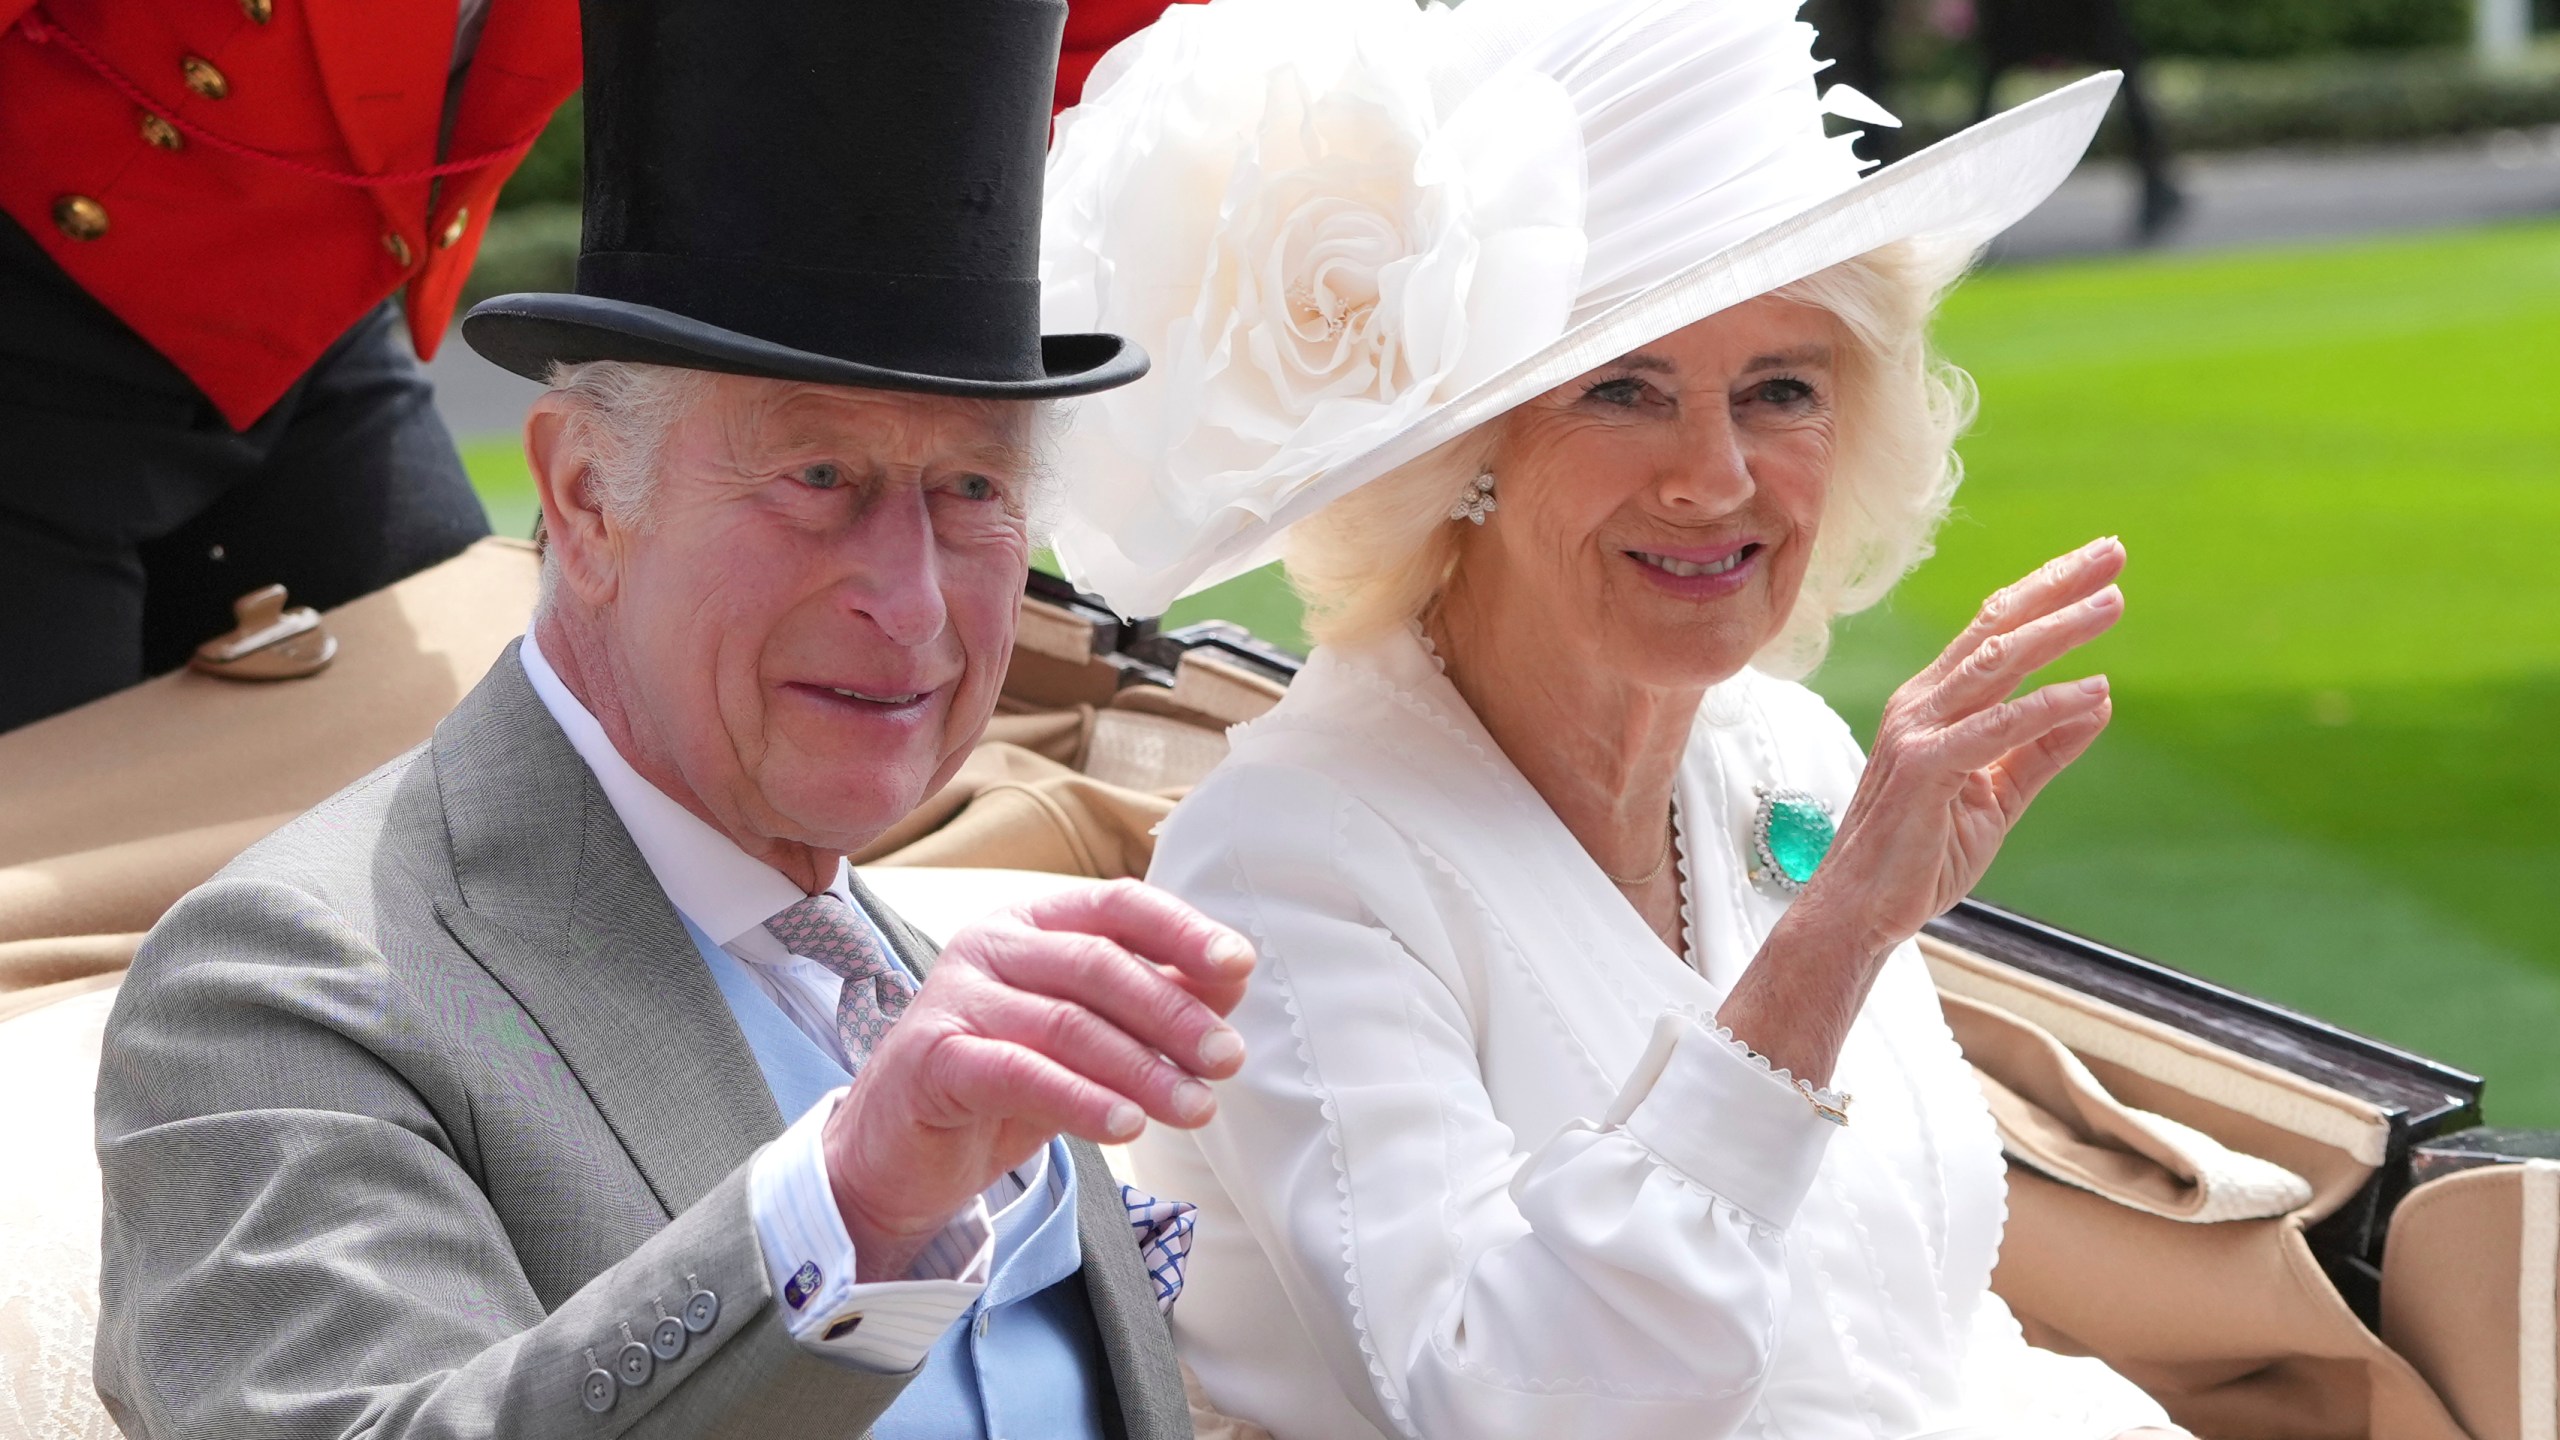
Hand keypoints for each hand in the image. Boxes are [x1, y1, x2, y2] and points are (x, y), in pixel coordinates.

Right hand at [820, 879, 1253, 1280]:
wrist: (900, 1151)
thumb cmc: (1005, 1082)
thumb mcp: (1089, 1038)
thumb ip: (1153, 998)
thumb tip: (1232, 975)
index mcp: (1034, 921)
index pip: (1118, 905)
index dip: (1182, 930)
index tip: (1239, 964)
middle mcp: (991, 943)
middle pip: (1098, 962)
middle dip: (1174, 1012)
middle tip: (1227, 1058)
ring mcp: (955, 996)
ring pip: (1066, 1022)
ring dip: (1142, 1068)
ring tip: (1195, 1107)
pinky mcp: (932, 1058)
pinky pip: (1019, 1072)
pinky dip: (1081, 1099)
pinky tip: (1128, 1126)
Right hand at [1720, 538, 2122, 1085]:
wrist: (1861, 910)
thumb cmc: (1920, 856)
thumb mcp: (1996, 796)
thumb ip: (2041, 749)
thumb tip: (2097, 700)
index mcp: (1934, 706)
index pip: (1993, 632)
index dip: (2045, 594)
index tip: (2096, 568)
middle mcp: (1921, 705)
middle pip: (1996, 628)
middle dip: (2057, 587)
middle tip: (2114, 553)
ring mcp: (1918, 732)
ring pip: (1998, 663)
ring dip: (2059, 630)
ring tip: (2113, 603)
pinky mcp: (1925, 768)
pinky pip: (1997, 727)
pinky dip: (2047, 706)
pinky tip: (2092, 691)